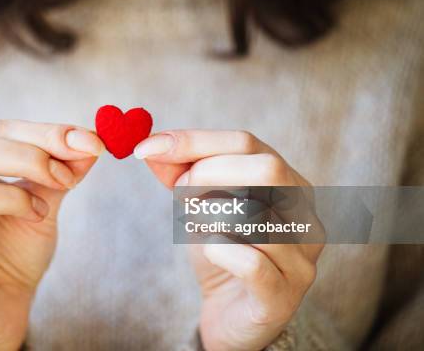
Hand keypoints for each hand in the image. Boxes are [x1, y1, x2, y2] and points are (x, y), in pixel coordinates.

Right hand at [0, 120, 103, 350]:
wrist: (1, 309)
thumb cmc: (16, 252)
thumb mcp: (43, 209)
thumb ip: (60, 177)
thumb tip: (91, 142)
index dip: (45, 133)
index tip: (90, 143)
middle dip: (27, 158)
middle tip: (66, 179)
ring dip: (7, 198)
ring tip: (38, 215)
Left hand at [136, 130, 323, 350]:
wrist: (228, 312)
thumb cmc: (220, 249)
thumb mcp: (197, 204)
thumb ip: (178, 173)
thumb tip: (149, 146)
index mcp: (288, 182)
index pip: (245, 142)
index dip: (194, 141)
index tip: (148, 149)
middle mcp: (305, 214)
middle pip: (265, 169)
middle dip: (208, 175)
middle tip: (181, 193)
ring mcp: (301, 257)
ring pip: (256, 216)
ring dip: (208, 216)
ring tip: (196, 226)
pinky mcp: (284, 296)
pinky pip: (251, 263)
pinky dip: (218, 251)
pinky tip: (211, 252)